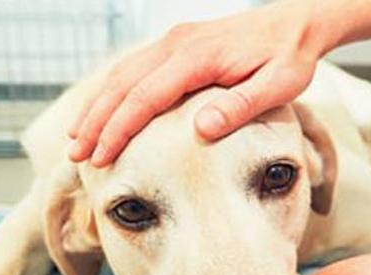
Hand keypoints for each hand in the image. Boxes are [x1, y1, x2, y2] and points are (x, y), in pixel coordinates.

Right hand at [68, 0, 332, 166]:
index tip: (101, 157)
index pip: (145, 97)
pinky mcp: (176, 45)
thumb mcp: (278, 85)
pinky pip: (133, 68)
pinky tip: (101, 112)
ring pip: (122, 74)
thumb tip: (200, 129)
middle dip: (95, 122)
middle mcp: (178, 44)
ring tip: (76, 139)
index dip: (118, 129)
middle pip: (122, 85)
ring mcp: (174, 41)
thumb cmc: (290, 57)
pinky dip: (111, 92)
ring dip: (96, 107)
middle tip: (74, 156)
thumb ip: (239, 107)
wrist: (296, 21)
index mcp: (198, 56)